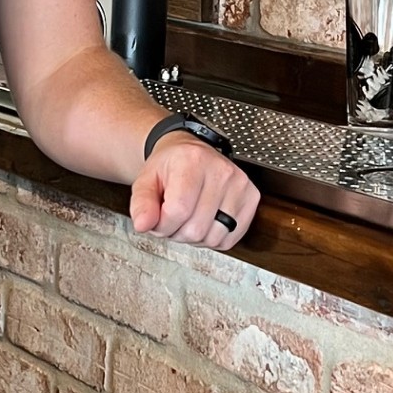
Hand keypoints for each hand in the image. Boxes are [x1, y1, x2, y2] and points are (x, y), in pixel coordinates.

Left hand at [128, 134, 258, 251]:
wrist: (191, 154)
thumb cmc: (170, 167)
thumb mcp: (146, 180)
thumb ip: (141, 203)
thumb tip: (143, 224)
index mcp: (192, 161)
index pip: (178, 211)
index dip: (162, 225)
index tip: (157, 218)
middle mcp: (221, 170)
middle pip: (195, 228)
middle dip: (176, 232)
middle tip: (173, 217)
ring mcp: (240, 184)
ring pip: (213, 237)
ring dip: (195, 237)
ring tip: (189, 218)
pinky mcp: (252, 198)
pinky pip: (230, 238)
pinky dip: (213, 238)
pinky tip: (205, 221)